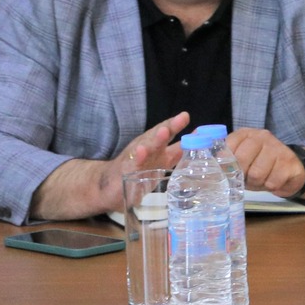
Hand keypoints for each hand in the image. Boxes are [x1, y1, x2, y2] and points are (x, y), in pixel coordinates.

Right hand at [30, 112, 189, 220]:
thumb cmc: (138, 172)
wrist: (107, 187)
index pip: (173, 136)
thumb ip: (175, 155)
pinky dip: (137, 157)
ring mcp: (136, 158)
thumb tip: (197, 149)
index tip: (195, 122)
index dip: (184, 129)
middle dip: (172, 126)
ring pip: (147, 146)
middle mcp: (149, 150)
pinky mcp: (124, 170)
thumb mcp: (160, 164)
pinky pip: (132, 163)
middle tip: (182, 118)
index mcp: (159, 150)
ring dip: (156, 139)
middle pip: (160, 135)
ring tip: (164, 131)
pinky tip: (141, 151)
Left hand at [223, 127, 304, 198]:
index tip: (229, 171)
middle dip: (242, 174)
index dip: (226, 163)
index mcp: (246, 134)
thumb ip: (223, 163)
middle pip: (242, 159)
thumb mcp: (239, 163)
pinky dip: (271, 186)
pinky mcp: (290, 162)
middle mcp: (262, 136)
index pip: (228, 146)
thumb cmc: (259, 167)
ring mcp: (278, 147)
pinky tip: (274, 179)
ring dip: (257, 182)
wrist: (290, 171)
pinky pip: (272, 181)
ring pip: (257, 173)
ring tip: (261, 179)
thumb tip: (199, 173)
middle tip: (247, 177)